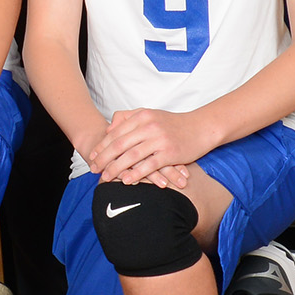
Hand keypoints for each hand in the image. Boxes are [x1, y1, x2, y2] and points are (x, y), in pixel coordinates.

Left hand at [86, 106, 201, 186]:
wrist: (201, 127)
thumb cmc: (174, 123)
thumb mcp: (150, 113)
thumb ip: (128, 117)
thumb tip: (109, 128)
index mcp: (141, 116)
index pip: (115, 133)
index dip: (102, 145)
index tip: (92, 156)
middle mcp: (148, 126)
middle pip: (119, 144)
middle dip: (104, 158)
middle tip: (93, 169)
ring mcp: (159, 140)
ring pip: (131, 156)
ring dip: (116, 168)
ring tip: (105, 178)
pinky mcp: (169, 153)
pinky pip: (149, 165)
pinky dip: (136, 173)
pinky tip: (126, 181)